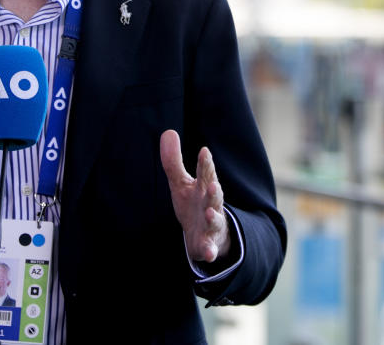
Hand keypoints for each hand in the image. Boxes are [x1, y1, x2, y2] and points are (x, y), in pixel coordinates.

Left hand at [159, 130, 230, 262]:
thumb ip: (173, 161)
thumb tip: (168, 131)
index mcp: (203, 187)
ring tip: (209, 212)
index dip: (205, 163)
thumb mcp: (181, 183)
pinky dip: (209, 251)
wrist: (205, 236)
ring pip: (215, 220)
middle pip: (214, 195)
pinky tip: (207, 253)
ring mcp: (211, 224)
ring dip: (214, 216)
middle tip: (212, 183)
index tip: (204, 151)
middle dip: (214, 189)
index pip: (206, 172)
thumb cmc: (193, 204)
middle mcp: (210, 204)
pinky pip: (210, 248)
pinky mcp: (208, 244)